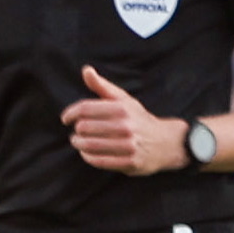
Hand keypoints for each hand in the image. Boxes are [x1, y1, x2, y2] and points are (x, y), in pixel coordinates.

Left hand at [63, 67, 190, 174]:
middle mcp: (126, 126)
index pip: (85, 108)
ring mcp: (128, 145)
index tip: (66, 118)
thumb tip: (86, 70)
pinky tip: (86, 153)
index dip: (71, 113)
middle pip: (85, 127)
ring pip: (89, 145)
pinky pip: (99, 161)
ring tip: (78, 142)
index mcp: (122, 108)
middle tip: (78, 131)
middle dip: (77, 130)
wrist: (167, 142)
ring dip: (79, 144)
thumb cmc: (139, 119)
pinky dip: (88, 157)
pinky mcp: (130, 162)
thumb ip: (102, 86)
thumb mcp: (124, 100)